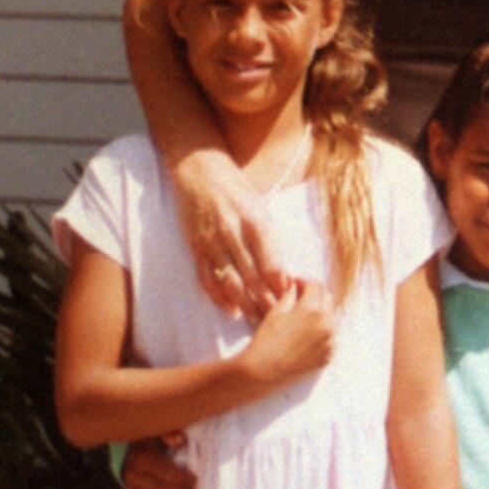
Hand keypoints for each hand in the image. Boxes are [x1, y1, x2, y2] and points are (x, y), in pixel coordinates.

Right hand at [121, 435, 196, 488]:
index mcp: (140, 456)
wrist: (135, 450)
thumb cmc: (154, 440)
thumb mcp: (160, 432)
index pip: (163, 470)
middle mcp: (131, 473)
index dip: (180, 478)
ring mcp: (130, 487)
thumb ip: (169, 432)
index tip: (196, 482)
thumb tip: (179, 439)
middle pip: (158, 488)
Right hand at [174, 149, 288, 321]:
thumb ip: (268, 238)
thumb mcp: (259, 206)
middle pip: (254, 276)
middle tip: (279, 321)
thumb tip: (282, 271)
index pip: (272, 262)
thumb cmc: (235, 186)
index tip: (292, 302)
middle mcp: (234, 232)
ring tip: (257, 321)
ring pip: (231, 281)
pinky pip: (207, 277)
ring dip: (246, 304)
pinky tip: (231, 309)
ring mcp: (212, 241)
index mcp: (255, 220)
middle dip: (267, 302)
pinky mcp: (196, 246)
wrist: (198, 167)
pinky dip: (219, 296)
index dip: (282, 286)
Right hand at [239, 280, 335, 390]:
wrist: (264, 372)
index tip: (296, 284)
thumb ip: (290, 295)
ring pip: (332, 318)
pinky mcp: (328, 356)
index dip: (304, 282)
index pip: (316, 286)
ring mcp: (330, 341)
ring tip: (304, 316)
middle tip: (301, 297)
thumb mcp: (276, 311)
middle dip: (315, 295)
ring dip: (321, 312)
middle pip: (328, 299)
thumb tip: (295, 285)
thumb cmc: (266, 341)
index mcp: (313, 309)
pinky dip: (323, 332)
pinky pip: (331, 337)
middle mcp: (327, 324)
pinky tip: (307, 334)